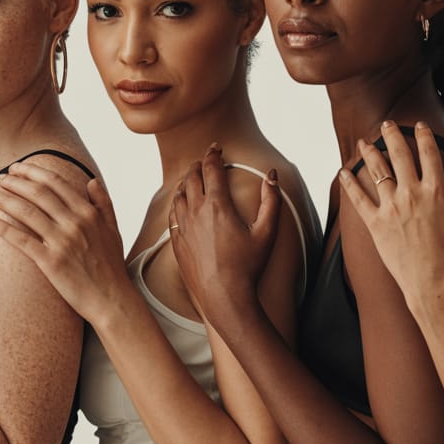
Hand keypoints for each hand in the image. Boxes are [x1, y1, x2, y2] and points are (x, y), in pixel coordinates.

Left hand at [0, 162, 129, 324]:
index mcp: (88, 212)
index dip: (32, 171)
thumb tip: (92, 180)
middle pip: (37, 193)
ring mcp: (62, 242)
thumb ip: (103, 202)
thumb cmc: (111, 266)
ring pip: (27, 212)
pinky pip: (22, 241)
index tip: (16, 168)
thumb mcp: (113, 229)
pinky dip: (4, 229)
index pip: (55, 182)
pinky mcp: (51, 262)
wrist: (112, 299)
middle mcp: (75, 223)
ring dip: (5, 199)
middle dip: (14, 182)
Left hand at [168, 144, 280, 326]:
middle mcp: (196, 211)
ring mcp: (183, 226)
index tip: (216, 147)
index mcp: (218, 204)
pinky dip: (177, 201)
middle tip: (205, 159)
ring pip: (179, 193)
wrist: (223, 296)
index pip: (212, 168)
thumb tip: (271, 175)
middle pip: (192, 176)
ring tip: (192, 176)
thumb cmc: (248, 266)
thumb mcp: (267, 232)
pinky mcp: (177, 241)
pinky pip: (173, 213)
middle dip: (199, 164)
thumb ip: (271, 200)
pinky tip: (181, 202)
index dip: (214, 153)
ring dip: (186, 181)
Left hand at [337, 121, 443, 313]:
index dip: (423, 135)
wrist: (433, 282)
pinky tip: (344, 172)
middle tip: (387, 124)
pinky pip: (359, 198)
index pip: (428, 153)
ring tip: (364, 142)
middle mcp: (412, 194)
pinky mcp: (375, 223)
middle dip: (392, 134)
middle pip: (399, 154)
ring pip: (376, 171)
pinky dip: (349, 183)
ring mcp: (391, 207)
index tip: (419, 125)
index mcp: (436, 191)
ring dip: (369, 153)